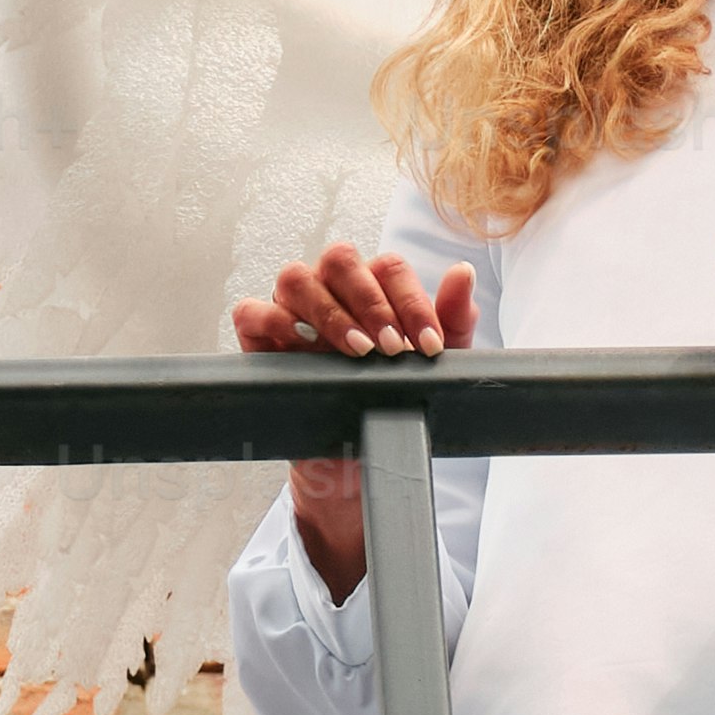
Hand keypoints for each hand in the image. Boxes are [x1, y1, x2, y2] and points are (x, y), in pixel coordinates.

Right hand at [231, 244, 471, 599]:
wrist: (361, 456)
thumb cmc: (394, 399)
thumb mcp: (433, 365)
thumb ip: (452, 318)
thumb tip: (463, 271)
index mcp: (372, 287)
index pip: (388, 267)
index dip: (411, 301)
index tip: (429, 346)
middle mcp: (330, 290)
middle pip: (340, 258)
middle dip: (370, 301)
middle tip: (390, 348)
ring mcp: (291, 311)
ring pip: (295, 277)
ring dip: (329, 311)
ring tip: (358, 352)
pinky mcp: (259, 341)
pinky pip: (251, 312)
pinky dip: (273, 320)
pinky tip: (303, 346)